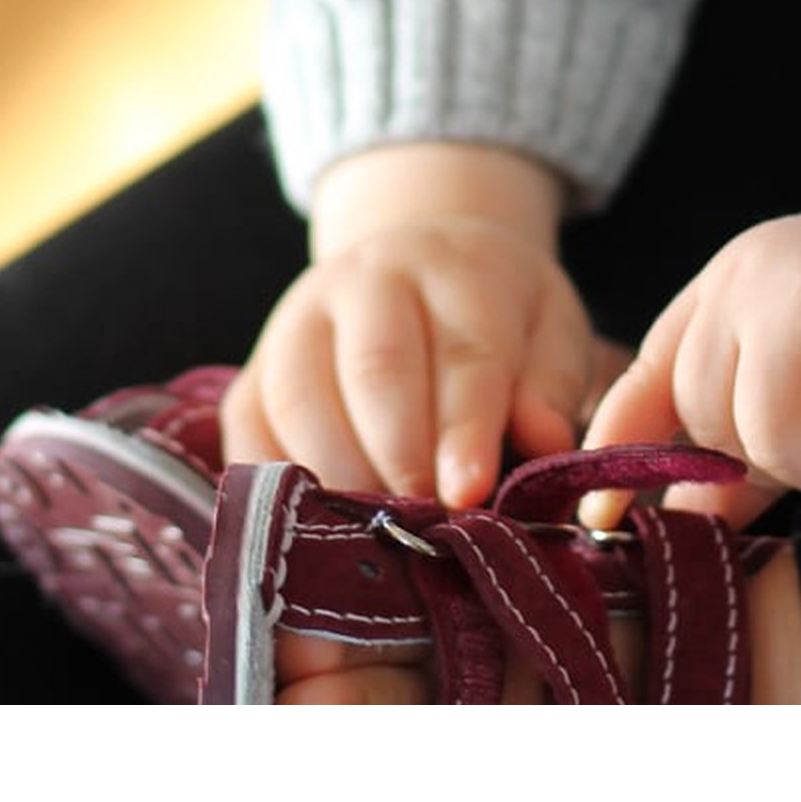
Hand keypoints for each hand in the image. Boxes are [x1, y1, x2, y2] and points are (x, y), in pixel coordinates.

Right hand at [221, 142, 599, 509]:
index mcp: (453, 268)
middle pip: (376, 369)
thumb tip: (546, 442)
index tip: (471, 492)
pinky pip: (249, 429)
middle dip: (401, 456)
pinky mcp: (253, 371)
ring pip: (302, 397)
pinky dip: (275, 485)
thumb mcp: (548, 327)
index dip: (467, 426)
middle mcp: (367, 280)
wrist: (415, 265)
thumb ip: (551, 383)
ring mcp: (298, 321)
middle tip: (427, 524)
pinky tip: (315, 528)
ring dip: (341, 476)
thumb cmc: (495, 314)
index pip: (464, 350)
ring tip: (379, 536)